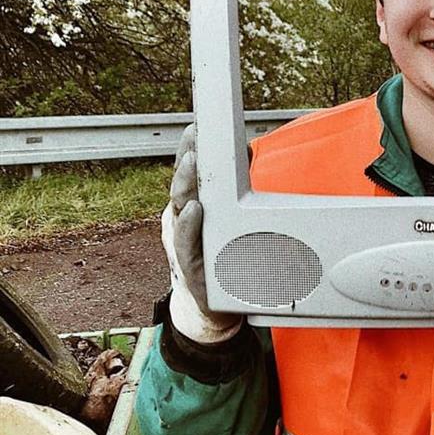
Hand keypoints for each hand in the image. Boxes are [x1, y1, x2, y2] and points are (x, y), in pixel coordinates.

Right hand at [161, 123, 240, 342]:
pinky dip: (190, 225)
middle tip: (194, 138)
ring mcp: (185, 245)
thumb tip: (251, 153)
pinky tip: (195, 210)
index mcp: (194, 208)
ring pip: (181, 208)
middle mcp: (185, 223)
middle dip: (187, 160)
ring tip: (193, 162)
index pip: (190, 175)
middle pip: (182, 185)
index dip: (189, 149)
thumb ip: (237, 188)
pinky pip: (189, 245)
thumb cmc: (223, 257)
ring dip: (186, 183)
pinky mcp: (193, 269)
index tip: (195, 126)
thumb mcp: (229, 219)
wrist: (216, 308)